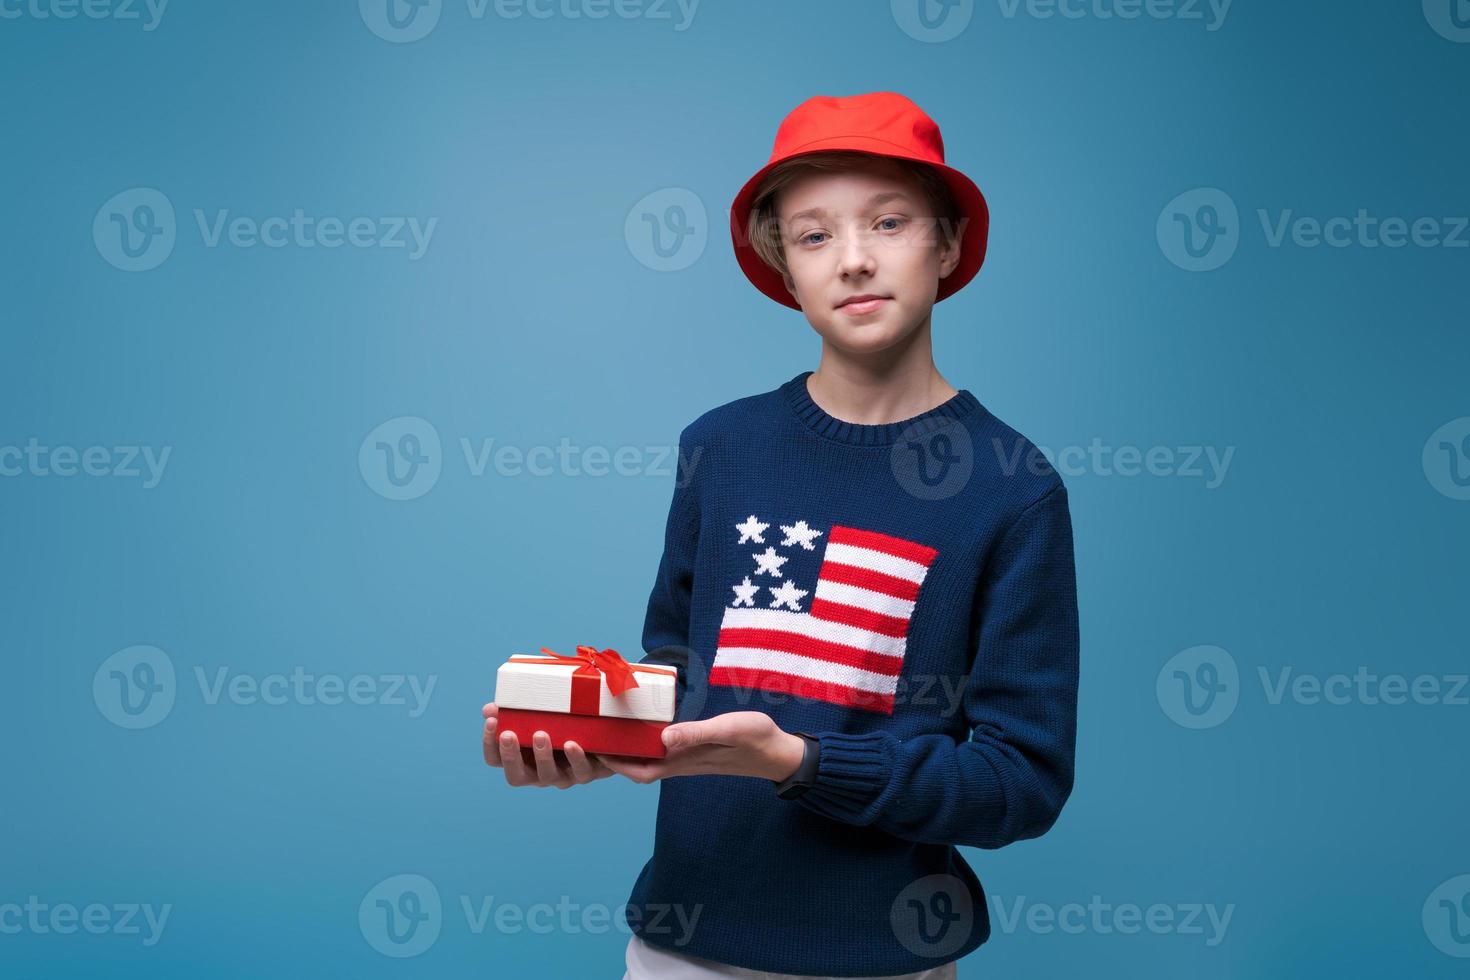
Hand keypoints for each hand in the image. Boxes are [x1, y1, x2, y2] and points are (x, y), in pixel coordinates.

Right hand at [482, 702, 616, 788]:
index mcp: (521, 760)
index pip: (495, 759)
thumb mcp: (537, 717)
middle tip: (508, 734)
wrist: (599, 738)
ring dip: (542, 756)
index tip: (491, 721)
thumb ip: (515, 713)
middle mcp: (537, 773)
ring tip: (540, 734)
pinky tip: (571, 743)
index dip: (489, 743)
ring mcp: (561, 776)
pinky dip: (575, 758)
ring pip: (547, 776)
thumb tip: (489, 708)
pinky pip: (580, 771)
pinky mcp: (585, 773)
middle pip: (516, 776)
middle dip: (510, 756)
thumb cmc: (559, 725)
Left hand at [598, 711, 806, 784]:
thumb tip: (663, 737)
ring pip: (650, 761)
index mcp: (685, 760)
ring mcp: (689, 759)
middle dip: (614, 759)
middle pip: (639, 768)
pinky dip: (648, 743)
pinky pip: (664, 752)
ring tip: (610, 731)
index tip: (593, 750)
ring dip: (629, 751)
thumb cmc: (756, 739)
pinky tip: (645, 728)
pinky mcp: (697, 752)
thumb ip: (696, 732)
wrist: (778, 753)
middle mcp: (682, 763)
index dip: (615, 765)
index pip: (640, 771)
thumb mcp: (727, 729)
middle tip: (593, 738)